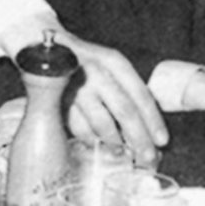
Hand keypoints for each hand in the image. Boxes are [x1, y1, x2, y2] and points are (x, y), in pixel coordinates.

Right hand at [54, 31, 169, 163]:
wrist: (42, 49)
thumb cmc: (84, 60)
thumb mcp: (109, 65)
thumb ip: (128, 89)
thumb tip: (149, 125)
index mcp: (113, 62)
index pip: (140, 95)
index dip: (153, 120)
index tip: (162, 140)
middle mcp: (96, 73)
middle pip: (125, 111)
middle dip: (139, 138)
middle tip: (148, 157)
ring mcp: (76, 88)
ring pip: (102, 123)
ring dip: (115, 142)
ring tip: (123, 152)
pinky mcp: (58, 101)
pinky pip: (80, 128)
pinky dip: (91, 139)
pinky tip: (97, 143)